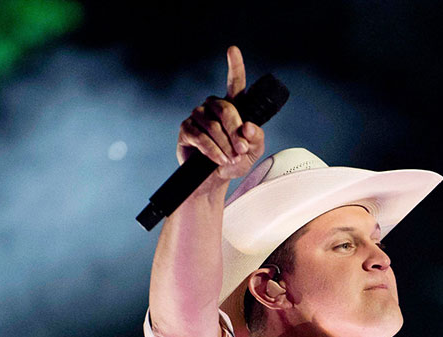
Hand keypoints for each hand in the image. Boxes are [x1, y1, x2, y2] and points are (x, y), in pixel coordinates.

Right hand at [177, 45, 265, 186]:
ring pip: (214, 126)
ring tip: (230, 159)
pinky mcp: (186, 130)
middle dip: (236, 131)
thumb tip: (248, 127)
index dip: (234, 66)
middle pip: (226, 109)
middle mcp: (213, 107)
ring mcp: (198, 116)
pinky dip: (213, 151)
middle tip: (241, 149)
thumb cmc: (234, 161)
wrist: (214, 180)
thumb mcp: (253, 151)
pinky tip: (218, 160)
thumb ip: (256, 138)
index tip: (232, 50)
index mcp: (232, 106)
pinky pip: (201, 137)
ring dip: (225, 145)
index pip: (234, 83)